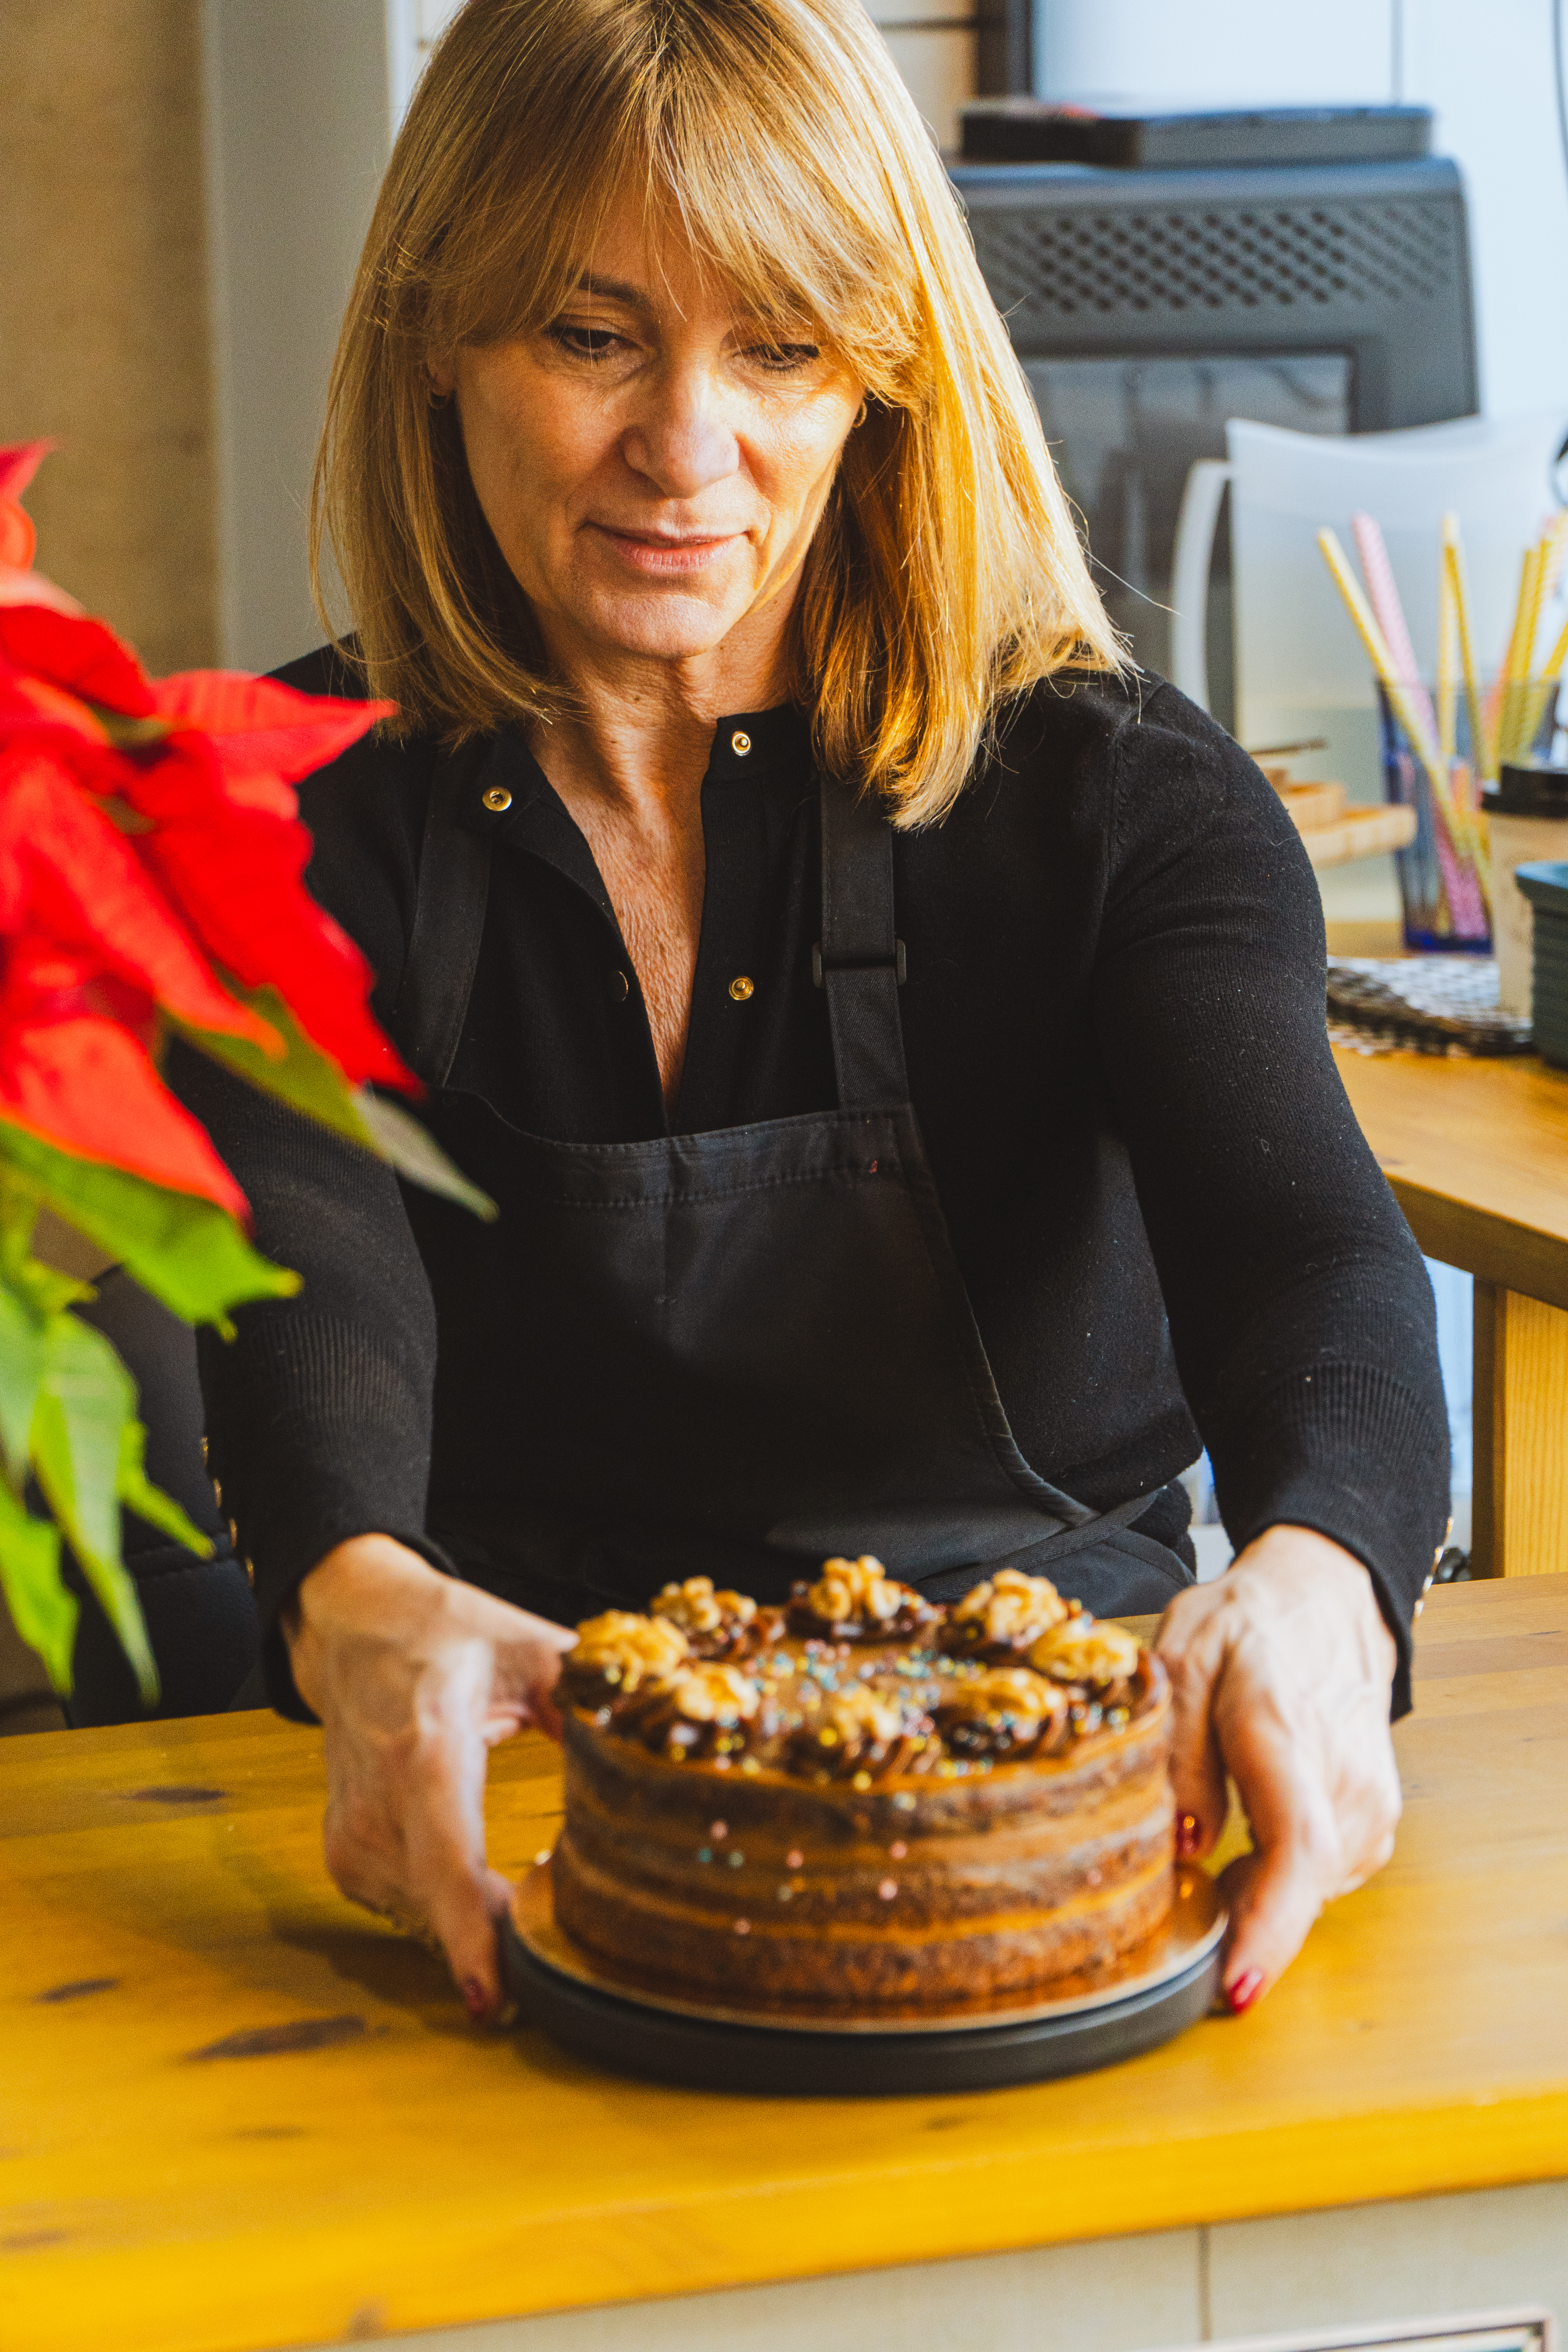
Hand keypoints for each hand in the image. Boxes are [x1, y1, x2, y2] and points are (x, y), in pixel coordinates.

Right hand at [283, 1534, 575, 2022]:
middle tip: (568, 1963)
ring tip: (531, 1904)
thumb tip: (673, 1727)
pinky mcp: (346, 1860)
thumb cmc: (442, 1632)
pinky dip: (453, 1909)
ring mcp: (354, 1837)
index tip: (494, 2001)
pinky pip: (411, 1911)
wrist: (350, 1627)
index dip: (471, 1934)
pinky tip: (481, 1885)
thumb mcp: (529, 1647)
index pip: (447, 1859)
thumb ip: (597, 1694)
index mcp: (427, 1746)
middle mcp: (380, 1802)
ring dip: (482, 1926)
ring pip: (429, 1920)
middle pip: (444, 1907)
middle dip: (506, 1944)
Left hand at [1155, 1524, 1401, 2011]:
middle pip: (1299, 1889)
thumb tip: (1184, 1844)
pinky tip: (1245, 1858)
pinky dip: (1279, 1882)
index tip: (1237, 1990)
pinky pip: (1321, 1875)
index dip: (1268, 1930)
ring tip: (1207, 1871)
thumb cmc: (1246, 1624)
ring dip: (1257, 1903)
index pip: (1296, 1850)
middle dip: (1242, 1931)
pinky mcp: (1373, 1817)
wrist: (1325, 1599)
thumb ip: (1179, 1753)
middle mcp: (1343, 1779)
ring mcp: (1369, 1802)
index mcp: (1287, 1734)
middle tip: (1182, 1936)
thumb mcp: (1182, 1659)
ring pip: (1309, 1890)